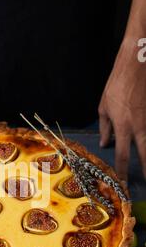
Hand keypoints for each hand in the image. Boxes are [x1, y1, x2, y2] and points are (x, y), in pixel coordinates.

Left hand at [99, 38, 145, 181]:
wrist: (137, 63)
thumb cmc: (117, 84)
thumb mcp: (104, 106)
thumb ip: (105, 127)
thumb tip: (105, 144)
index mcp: (123, 126)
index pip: (123, 155)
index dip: (122, 171)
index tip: (122, 183)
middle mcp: (140, 126)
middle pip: (145, 154)